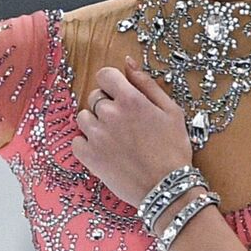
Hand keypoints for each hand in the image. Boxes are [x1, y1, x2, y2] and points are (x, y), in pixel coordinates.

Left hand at [72, 55, 195, 205]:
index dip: (112, 83)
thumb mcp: (171, 111)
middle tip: (124, 123)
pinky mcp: (88, 156)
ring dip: (95, 123)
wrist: (167, 188)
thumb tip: (128, 63)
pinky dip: (87, 144)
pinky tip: (105, 151)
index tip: (120, 94)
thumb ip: (147, 84)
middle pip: (95, 97)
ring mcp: (96, 135)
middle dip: (107, 105)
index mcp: (130, 100)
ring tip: (114, 138)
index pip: (105, 75)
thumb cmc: (173, 149)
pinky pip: (76, 141)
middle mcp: (109, 114)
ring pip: (83, 117)